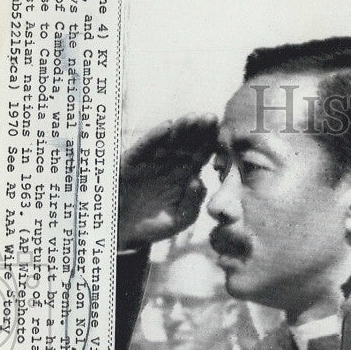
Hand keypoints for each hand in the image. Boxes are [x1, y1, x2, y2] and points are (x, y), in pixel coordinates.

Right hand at [117, 114, 217, 249]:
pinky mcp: (132, 161)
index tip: (224, 131)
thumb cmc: (157, 223)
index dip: (212, 142)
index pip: (202, 153)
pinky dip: (154, 137)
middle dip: (199, 129)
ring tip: (193, 118)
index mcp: (187, 173)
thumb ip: (193, 201)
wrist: (126, 232)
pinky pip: (144, 147)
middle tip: (211, 117)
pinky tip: (167, 127)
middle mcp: (171, 162)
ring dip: (180, 128)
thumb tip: (198, 181)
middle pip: (188, 142)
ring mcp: (152, 160)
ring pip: (169, 140)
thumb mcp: (181, 217)